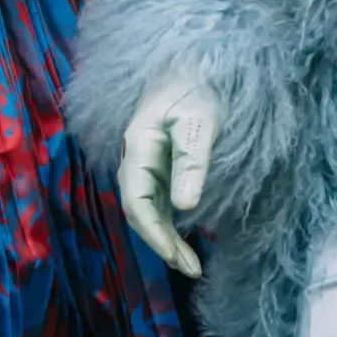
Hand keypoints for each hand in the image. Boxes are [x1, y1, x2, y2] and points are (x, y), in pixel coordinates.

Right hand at [118, 78, 220, 278]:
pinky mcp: (159, 166)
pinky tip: (185, 239)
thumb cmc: (197, 91)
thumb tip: (185, 207)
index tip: (176, 257)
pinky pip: (157, 202)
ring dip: (166, 238)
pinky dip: (169, 224)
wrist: (195, 67)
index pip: (136, 201)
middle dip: (161, 243)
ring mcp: (146, 163)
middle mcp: (136, 158)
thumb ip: (192, 163)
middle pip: (139, 210)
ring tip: (192, 265)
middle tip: (191, 269)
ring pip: (148, 209)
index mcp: (139, 146)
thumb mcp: (200, 124)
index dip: (153, 233)